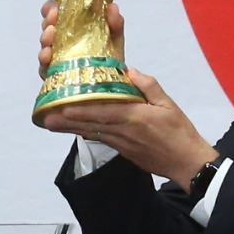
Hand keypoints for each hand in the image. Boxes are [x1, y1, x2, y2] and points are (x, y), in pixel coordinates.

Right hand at [38, 0, 125, 78]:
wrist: (112, 81)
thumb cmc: (110, 57)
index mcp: (73, 26)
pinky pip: (44, 66)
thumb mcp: (115, 37)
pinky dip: (44, 59)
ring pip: (45, 44)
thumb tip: (112, 7)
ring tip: (50, 33)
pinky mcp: (55, 74)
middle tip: (53, 16)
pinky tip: (48, 53)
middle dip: (48, 19)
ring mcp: (56, 57)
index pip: (57, 12)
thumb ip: (116, 22)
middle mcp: (61, 40)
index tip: (55, 5)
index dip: (52, 7)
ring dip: (45, 37)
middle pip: (48, 26)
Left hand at [43, 69, 218, 190]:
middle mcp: (123, 132)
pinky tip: (76, 130)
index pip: (103, 113)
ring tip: (52, 124)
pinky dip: (87, 134)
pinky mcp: (124, 151)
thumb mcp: (170, 104)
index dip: (81, 111)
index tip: (62, 107)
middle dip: (67, 121)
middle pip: (91, 125)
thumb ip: (150, 86)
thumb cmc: (180, 132)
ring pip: (92, 134)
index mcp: (134, 118)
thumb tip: (131, 71)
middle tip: (46, 118)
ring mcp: (122, 144)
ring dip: (72, 129)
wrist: (187, 162)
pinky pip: (101, 140)